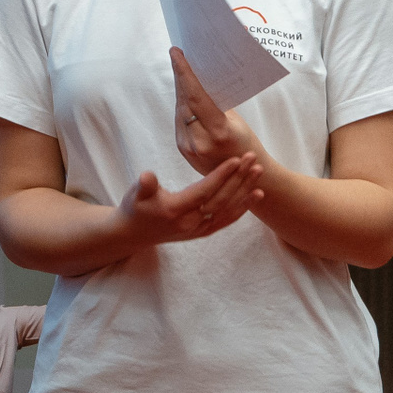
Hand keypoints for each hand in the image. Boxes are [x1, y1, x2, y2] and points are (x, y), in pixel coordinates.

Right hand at [118, 156, 262, 245]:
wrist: (134, 234)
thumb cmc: (135, 208)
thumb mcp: (134, 193)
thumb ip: (144, 185)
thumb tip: (147, 176)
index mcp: (174, 210)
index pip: (204, 192)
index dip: (221, 176)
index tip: (236, 160)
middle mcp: (190, 222)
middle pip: (221, 199)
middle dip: (239, 178)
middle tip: (252, 159)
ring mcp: (199, 229)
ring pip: (228, 209)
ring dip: (245, 190)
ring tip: (258, 172)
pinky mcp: (203, 231)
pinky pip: (227, 219)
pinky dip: (243, 207)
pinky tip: (256, 195)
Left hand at [171, 47, 262, 174]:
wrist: (244, 180)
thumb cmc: (247, 145)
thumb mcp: (237, 121)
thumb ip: (218, 102)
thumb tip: (204, 77)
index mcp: (218, 132)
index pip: (195, 96)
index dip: (184, 72)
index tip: (176, 52)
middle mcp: (199, 141)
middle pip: (184, 100)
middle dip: (180, 76)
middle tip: (178, 54)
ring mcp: (188, 147)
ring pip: (180, 110)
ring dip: (180, 89)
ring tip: (181, 68)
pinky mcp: (183, 149)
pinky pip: (180, 121)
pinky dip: (182, 104)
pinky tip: (184, 91)